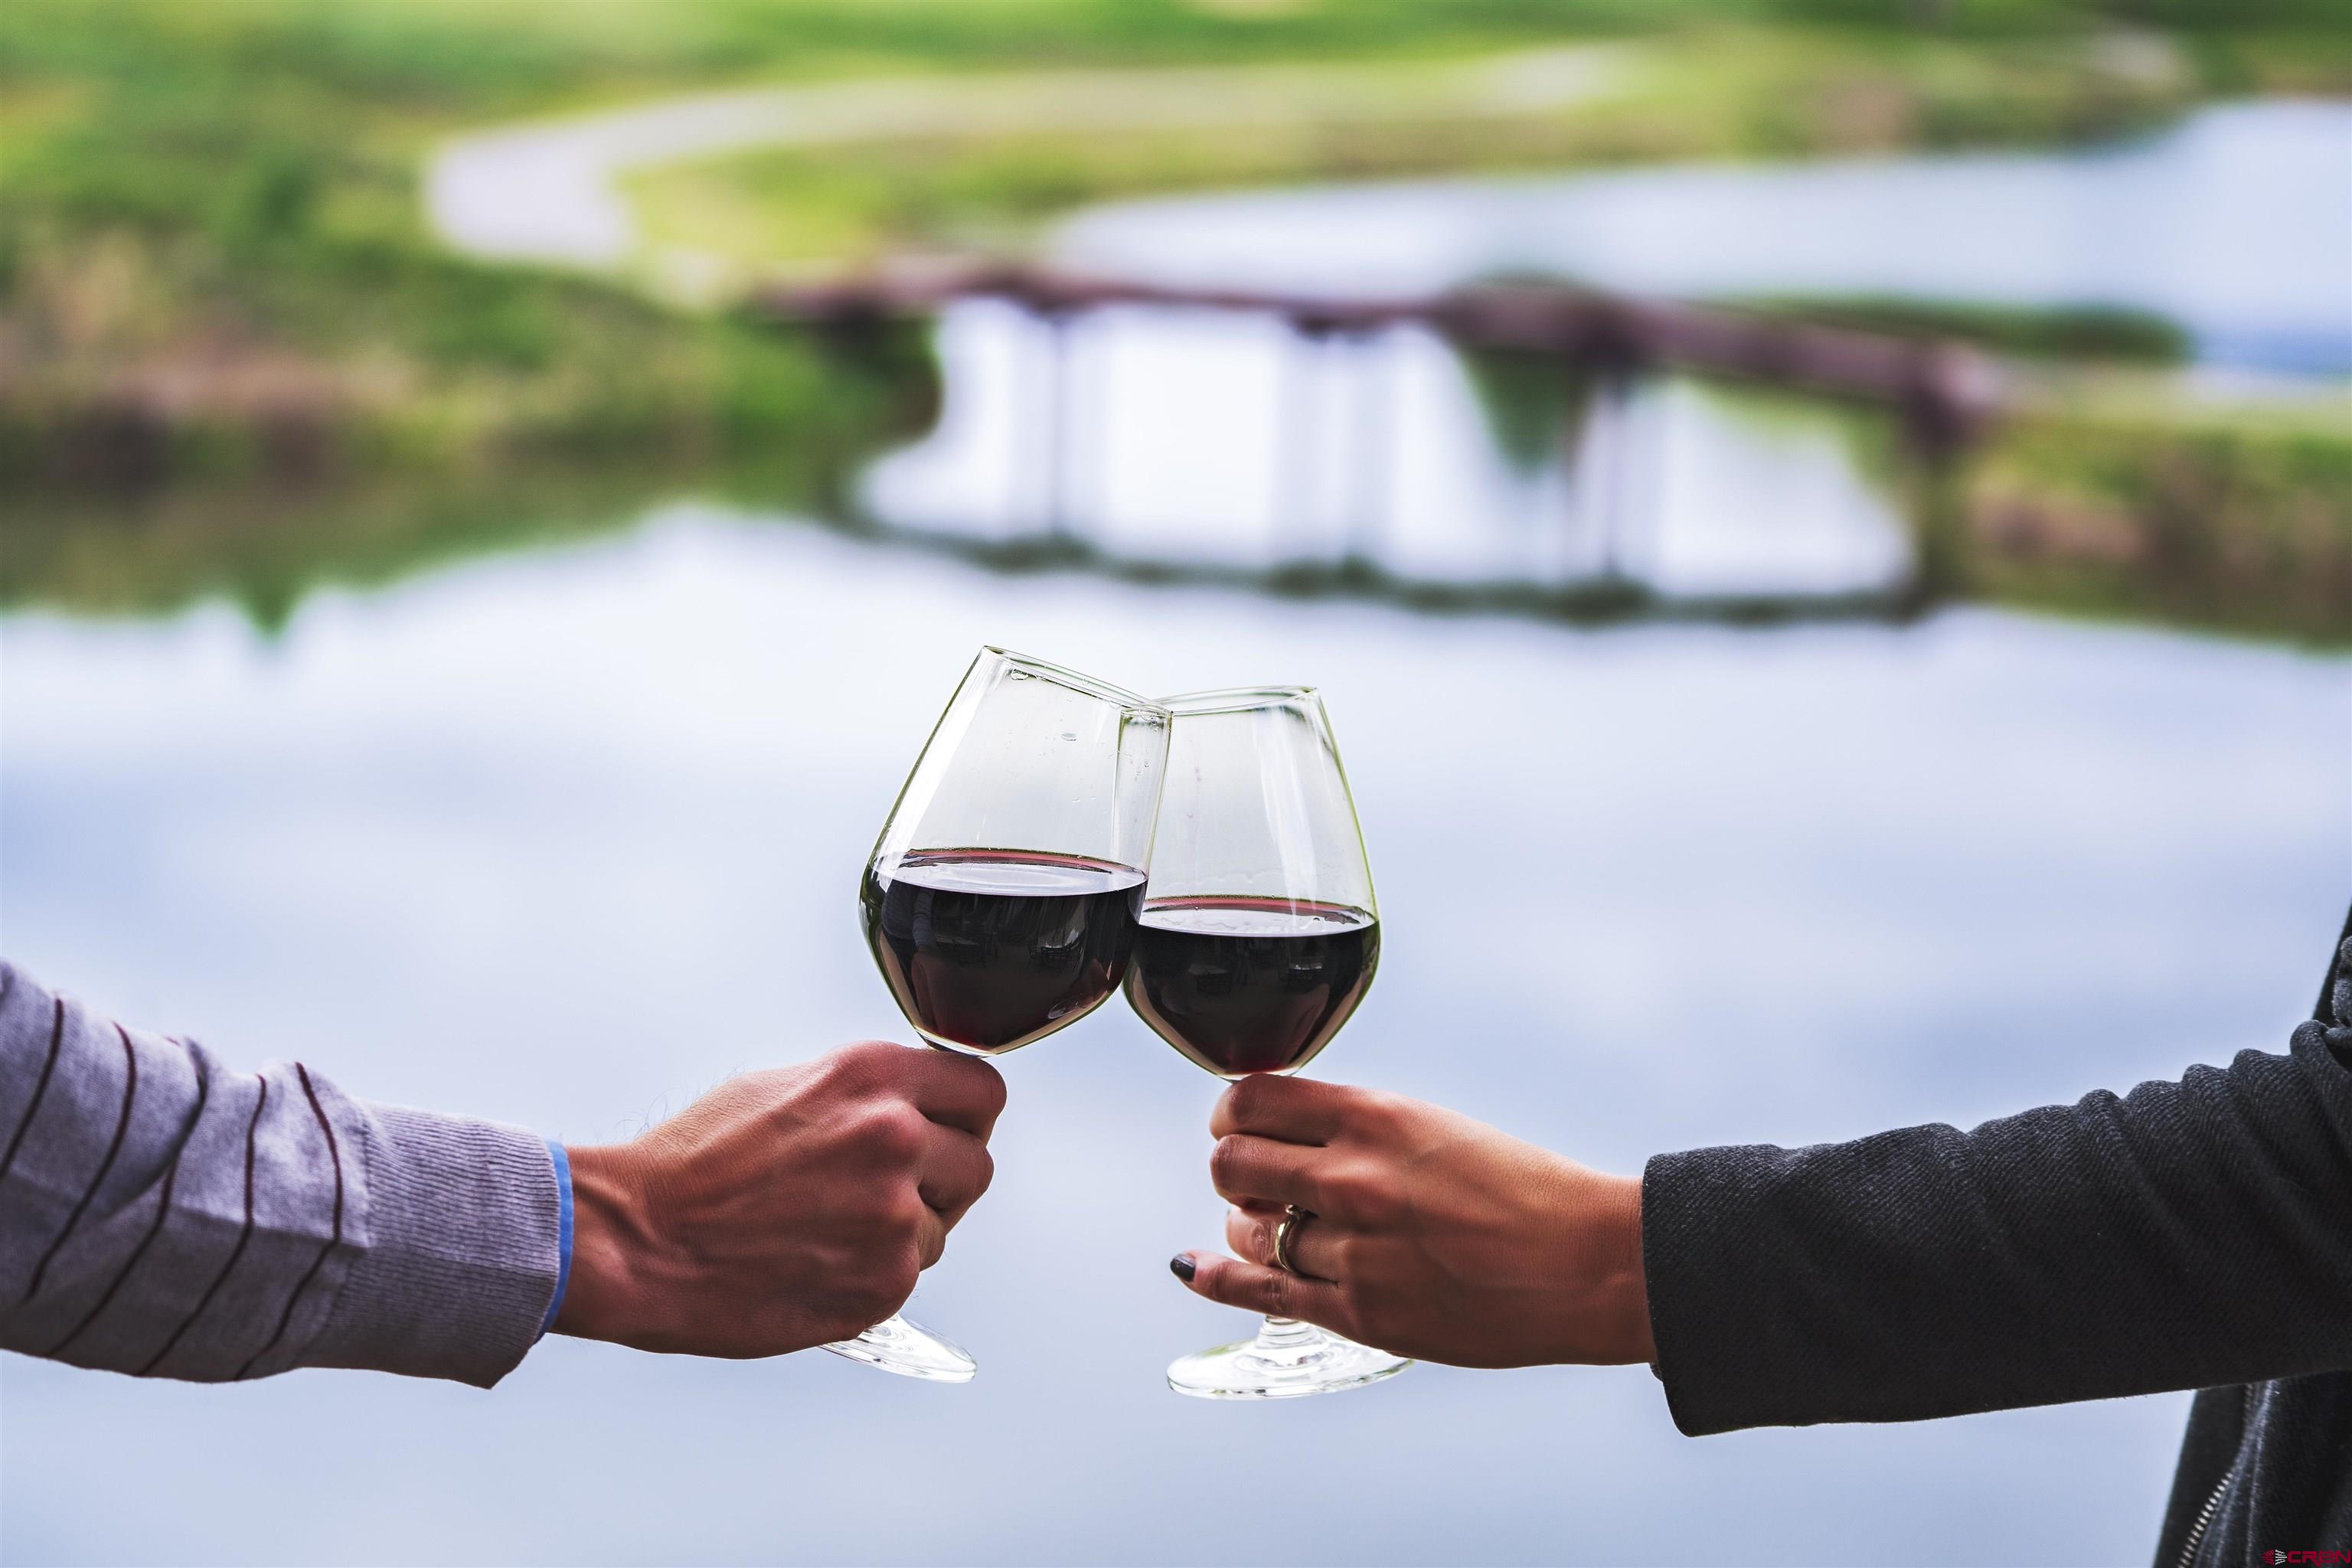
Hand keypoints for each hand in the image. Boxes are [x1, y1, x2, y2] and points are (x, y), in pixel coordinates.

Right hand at [555, 1041, 1004, 1356]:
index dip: (964, 1117)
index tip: (950, 1131)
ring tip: (829, 1228)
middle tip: (884, 1190)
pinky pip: (910, 1274)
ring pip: (943, 1225)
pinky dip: (874, 1274)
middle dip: (940, 1178)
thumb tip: (915, 1106)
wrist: (637, 1239)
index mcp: (873, 1076)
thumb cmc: (693, 1164)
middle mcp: (895, 1137)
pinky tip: (818, 1262)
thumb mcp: (785, 1086)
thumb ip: (867, 1093)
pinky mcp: (885, 1283)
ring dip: (904, 1231)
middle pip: (976, 1162)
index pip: (981, 1091)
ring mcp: (894, 1214)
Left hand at [1170, 1075, 1652, 1367]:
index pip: (1252, 1098)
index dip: (1231, 1111)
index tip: (1236, 1120)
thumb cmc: (1522, 1190)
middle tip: (1251, 1172)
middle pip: (1232, 1162)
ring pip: (1248, 1228)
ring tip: (1275, 1222)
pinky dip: (1218, 1276)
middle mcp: (1353, 1178)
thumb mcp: (1432, 1127)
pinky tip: (1194, 1265)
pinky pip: (1261, 1292)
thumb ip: (1354, 1127)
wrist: (1585, 1263)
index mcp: (1375, 1117)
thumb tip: (1281, 1130)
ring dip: (1249, 1222)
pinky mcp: (1361, 1314)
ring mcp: (1352, 1250)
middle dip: (1232, 1165)